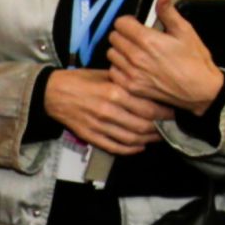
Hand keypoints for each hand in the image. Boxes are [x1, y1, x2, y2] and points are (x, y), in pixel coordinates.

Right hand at [42, 68, 173, 153]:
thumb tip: (150, 90)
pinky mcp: (90, 136)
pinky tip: (139, 146)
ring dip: (148, 140)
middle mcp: (108, 111)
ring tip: (157, 137)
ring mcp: (98, 126)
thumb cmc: (78, 80)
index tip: (174, 112)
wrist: (50, 93)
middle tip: (169, 126)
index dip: (166, 113)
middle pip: (144, 126)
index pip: (149, 108)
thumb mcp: (104, 74)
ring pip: (132, 139)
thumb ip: (126, 82)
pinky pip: (115, 147)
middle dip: (161, 128)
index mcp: (114, 92)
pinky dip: (130, 150)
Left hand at [109, 0, 224, 113]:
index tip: (135, 25)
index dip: (128, 22)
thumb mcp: (185, 32)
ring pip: (112, 54)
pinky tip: (133, 67)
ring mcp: (131, 73)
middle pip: (114, 37)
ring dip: (120, 51)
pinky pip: (113, 71)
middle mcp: (136, 57)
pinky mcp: (130, 86)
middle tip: (136, 39)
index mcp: (148, 40)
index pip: (120, 23)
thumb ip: (168, 13)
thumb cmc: (194, 61)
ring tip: (135, 53)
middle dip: (124, 35)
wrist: (199, 89)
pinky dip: (119, 68)